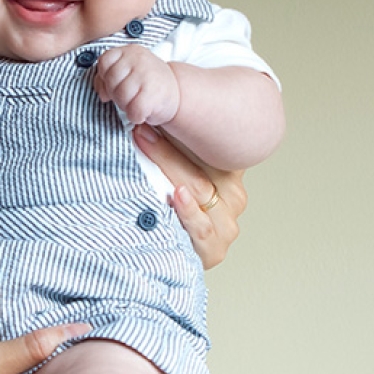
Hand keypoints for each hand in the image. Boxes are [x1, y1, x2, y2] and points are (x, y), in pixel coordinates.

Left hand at [91, 45, 179, 126]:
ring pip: (120, 97)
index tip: (118, 83)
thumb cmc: (145, 84)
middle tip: (130, 95)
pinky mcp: (154, 93)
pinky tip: (143, 112)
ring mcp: (147, 75)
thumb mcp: (125, 73)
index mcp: (129, 51)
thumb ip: (106, 78)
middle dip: (116, 94)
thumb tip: (103, 95)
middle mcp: (138, 59)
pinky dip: (135, 116)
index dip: (106, 77)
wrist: (177, 92)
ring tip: (137, 102)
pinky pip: (133, 110)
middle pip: (111, 81)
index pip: (104, 62)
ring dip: (126, 106)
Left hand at [132, 124, 246, 269]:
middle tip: (141, 129)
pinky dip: (188, 211)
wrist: (169, 258)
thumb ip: (174, 149)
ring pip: (201, 190)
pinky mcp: (214, 249)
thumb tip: (149, 117)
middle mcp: (233, 196)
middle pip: (201, 165)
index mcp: (228, 173)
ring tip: (151, 148)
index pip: (212, 146)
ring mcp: (227, 224)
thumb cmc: (171, 211)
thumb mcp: (175, 174)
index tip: (157, 114)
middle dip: (166, 146)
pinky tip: (178, 195)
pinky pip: (202, 226)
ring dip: (171, 168)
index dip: (186, 128)